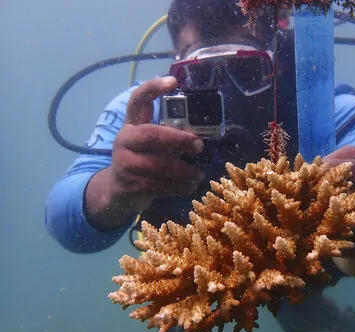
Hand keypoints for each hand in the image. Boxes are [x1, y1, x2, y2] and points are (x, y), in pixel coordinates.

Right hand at [107, 76, 205, 210]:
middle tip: (199, 145)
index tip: (173, 81)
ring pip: (158, 165)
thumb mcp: (149, 145)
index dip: (153, 88)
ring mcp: (124, 163)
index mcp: (132, 125)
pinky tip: (190, 186)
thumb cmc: (142, 162)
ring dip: (184, 170)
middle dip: (179, 140)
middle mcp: (124, 140)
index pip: (138, 100)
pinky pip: (159, 185)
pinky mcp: (130, 185)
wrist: (117, 191)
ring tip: (199, 174)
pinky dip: (179, 187)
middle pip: (150, 135)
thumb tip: (201, 134)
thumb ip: (167, 136)